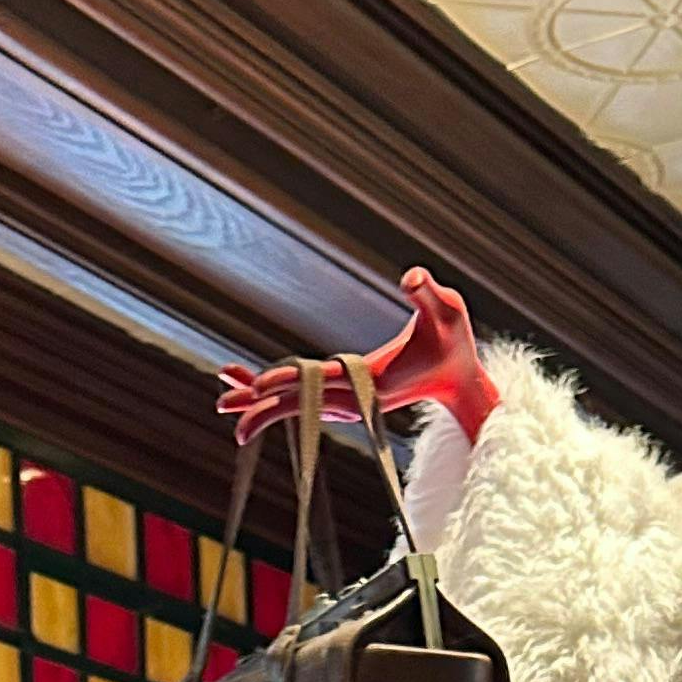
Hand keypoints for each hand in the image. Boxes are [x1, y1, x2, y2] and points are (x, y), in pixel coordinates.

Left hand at [216, 268, 497, 445]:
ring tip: (223, 399)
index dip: (291, 380)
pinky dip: (279, 396)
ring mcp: (349, 401)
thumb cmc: (454, 345)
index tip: (260, 384)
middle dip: (260, 403)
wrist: (459, 383)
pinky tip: (254, 390)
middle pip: (299, 402)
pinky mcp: (347, 398)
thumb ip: (428, 292)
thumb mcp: (449, 311)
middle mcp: (354, 397)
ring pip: (297, 405)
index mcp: (371, 378)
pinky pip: (305, 401)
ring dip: (261, 402)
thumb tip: (410, 276)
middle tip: (222, 404)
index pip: (322, 378)